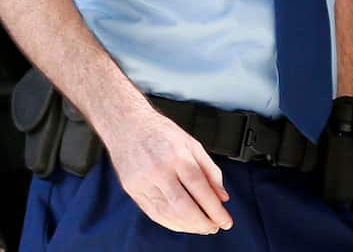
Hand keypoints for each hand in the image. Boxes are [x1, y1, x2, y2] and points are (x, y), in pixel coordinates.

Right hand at [103, 107, 233, 234]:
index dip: (215, 209)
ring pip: (168, 214)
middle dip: (202, 223)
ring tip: (201, 227)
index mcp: (176, 154)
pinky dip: (171, 223)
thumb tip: (222, 196)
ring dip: (188, 226)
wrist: (127, 125)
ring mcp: (142, 181)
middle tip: (214, 226)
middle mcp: (158, 169)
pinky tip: (183, 224)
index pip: (200, 188)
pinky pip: (154, 213)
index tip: (225, 220)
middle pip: (183, 206)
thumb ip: (210, 170)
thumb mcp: (192, 143)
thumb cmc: (160, 132)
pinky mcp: (132, 189)